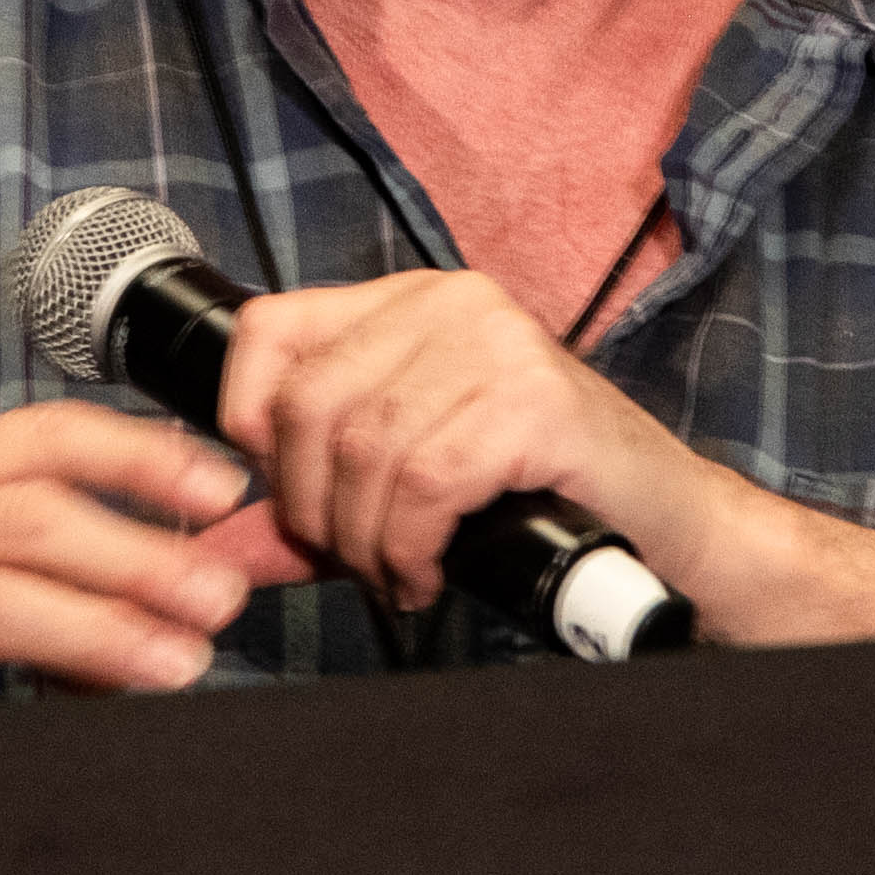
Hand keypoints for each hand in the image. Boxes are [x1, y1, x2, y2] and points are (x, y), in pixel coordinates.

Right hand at [0, 401, 313, 740]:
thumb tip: (146, 563)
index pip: (47, 436)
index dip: (147, 456)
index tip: (222, 487)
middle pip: (41, 517)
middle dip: (148, 553)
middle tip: (224, 593)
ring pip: (9, 602)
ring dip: (110, 634)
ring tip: (180, 664)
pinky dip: (28, 724)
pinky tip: (78, 736)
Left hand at [210, 271, 696, 618]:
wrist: (661, 519)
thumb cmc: (535, 494)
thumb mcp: (405, 486)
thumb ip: (309, 508)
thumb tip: (212, 548)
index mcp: (411, 300)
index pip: (271, 329)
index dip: (245, 418)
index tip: (277, 492)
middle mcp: (450, 301)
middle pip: (308, 404)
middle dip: (309, 508)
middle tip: (349, 560)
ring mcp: (495, 342)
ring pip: (362, 451)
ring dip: (364, 542)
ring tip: (395, 573)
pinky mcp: (531, 399)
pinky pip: (425, 482)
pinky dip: (410, 546)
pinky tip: (428, 572)